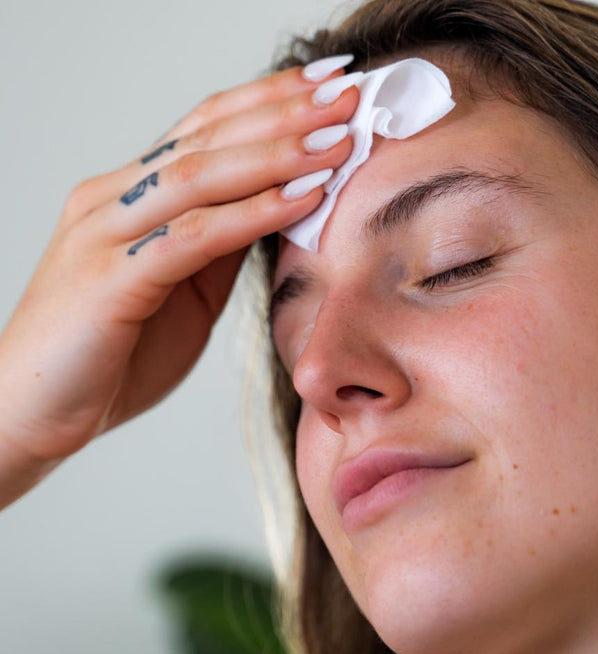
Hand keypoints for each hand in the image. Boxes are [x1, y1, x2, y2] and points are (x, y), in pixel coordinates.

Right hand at [0, 56, 357, 497]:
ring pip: (200, 175)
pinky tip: (303, 199)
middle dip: (285, 112)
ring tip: (338, 139)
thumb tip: (276, 210)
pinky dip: (252, 215)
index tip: (330, 85)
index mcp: (130, 196)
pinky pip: (192, 236)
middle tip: (349, 95)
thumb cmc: (112, 353)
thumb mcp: (182, 289)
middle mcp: (113, 198)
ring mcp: (106, 233)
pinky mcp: (109, 277)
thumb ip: (218, 246)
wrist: (36, 411)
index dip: (269, 100)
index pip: (205, 128)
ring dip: (277, 153)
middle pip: (208, 136)